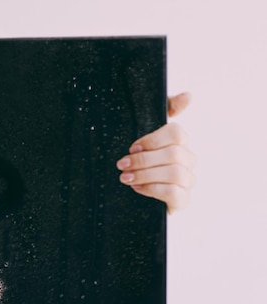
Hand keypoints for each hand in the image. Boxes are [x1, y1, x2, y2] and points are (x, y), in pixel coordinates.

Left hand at [116, 92, 195, 212]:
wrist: (127, 193)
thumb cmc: (138, 161)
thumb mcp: (143, 134)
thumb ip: (164, 111)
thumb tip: (188, 96)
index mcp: (179, 142)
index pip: (177, 134)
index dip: (153, 140)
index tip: (132, 146)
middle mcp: (187, 160)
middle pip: (174, 154)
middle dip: (143, 160)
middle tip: (122, 165)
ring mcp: (187, 181)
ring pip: (174, 173)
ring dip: (146, 175)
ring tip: (126, 178)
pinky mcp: (182, 200)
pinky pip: (174, 193)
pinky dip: (153, 190)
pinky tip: (137, 188)